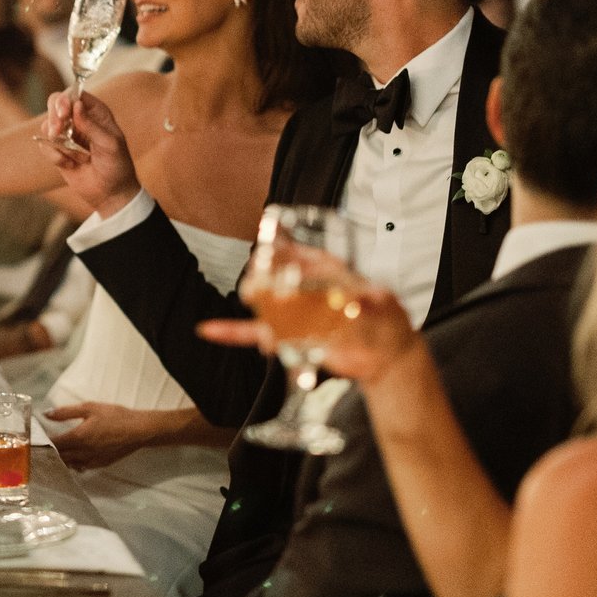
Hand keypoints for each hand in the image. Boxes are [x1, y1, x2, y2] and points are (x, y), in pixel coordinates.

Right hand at [42, 91, 140, 217]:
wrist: (110, 193)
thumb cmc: (117, 165)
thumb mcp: (110, 144)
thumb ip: (92, 125)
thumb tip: (76, 106)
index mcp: (96, 112)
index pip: (74, 94)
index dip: (65, 99)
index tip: (63, 112)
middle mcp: (79, 119)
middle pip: (55, 104)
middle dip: (53, 117)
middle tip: (56, 131)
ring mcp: (67, 134)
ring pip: (47, 124)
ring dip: (56, 140)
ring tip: (73, 156)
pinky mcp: (58, 151)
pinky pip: (45, 146)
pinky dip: (55, 156)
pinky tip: (70, 165)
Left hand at [43, 402, 179, 470]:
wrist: (139, 430)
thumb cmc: (115, 416)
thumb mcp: (89, 408)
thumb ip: (65, 412)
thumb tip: (46, 414)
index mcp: (78, 438)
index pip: (53, 444)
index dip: (41, 443)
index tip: (30, 441)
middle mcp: (82, 453)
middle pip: (59, 457)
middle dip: (48, 453)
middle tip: (37, 448)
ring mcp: (92, 461)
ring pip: (69, 464)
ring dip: (60, 460)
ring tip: (51, 453)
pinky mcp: (100, 464)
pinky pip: (81, 467)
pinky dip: (74, 463)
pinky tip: (72, 457)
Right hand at [199, 256, 420, 381]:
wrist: (384, 352)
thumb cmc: (385, 319)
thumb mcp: (381, 304)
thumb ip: (370, 302)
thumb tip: (363, 301)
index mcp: (327, 270)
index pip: (301, 255)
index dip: (286, 248)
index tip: (272, 244)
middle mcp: (305, 287)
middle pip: (275, 273)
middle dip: (264, 273)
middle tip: (260, 277)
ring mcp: (294, 311)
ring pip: (264, 302)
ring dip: (255, 300)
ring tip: (251, 298)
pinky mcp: (287, 336)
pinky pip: (255, 334)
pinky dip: (232, 333)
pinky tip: (210, 330)